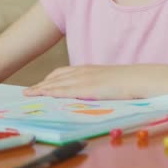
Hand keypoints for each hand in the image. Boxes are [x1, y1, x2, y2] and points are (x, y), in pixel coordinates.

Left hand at [23, 65, 141, 99]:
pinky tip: (41, 95)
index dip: (50, 80)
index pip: (63, 73)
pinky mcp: (85, 88)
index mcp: (89, 70)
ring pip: (56, 83)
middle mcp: (83, 72)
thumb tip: (94, 96)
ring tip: (29, 95)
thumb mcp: (110, 82)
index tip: (40, 85)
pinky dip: (50, 92)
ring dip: (41, 89)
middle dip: (41, 85)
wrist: (139, 80)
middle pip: (55, 78)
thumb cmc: (130, 83)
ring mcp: (83, 79)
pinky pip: (63, 90)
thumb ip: (98, 87)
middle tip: (28, 92)